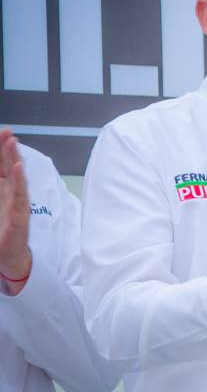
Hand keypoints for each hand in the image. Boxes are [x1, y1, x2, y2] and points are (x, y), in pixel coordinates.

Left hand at [0, 129, 31, 293]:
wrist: (7, 261)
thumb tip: (2, 176)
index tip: (0, 134)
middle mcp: (8, 196)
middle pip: (7, 168)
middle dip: (6, 149)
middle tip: (7, 131)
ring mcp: (16, 205)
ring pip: (15, 178)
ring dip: (14, 159)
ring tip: (13, 142)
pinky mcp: (20, 218)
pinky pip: (20, 197)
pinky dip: (20, 181)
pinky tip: (18, 168)